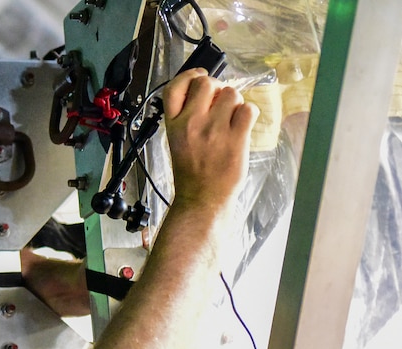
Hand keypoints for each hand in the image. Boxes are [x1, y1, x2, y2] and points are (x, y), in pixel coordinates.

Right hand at [163, 68, 258, 212]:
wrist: (203, 199)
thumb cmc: (191, 173)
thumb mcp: (177, 142)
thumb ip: (187, 117)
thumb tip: (209, 92)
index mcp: (174, 125)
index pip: (175, 87)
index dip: (189, 76)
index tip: (198, 77)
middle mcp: (192, 124)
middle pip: (206, 83)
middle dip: (217, 89)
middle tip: (219, 105)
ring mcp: (215, 130)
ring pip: (231, 94)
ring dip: (234, 104)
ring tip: (230, 122)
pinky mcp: (236, 138)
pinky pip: (248, 109)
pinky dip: (248, 115)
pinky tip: (241, 128)